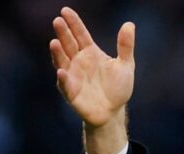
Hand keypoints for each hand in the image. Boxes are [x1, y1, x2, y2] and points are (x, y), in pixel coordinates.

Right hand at [49, 7, 134, 153]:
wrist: (113, 112)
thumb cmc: (118, 87)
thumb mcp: (126, 65)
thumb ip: (125, 46)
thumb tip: (129, 24)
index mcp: (90, 52)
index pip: (80, 34)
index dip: (73, 23)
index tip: (65, 11)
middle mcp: (78, 62)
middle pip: (68, 44)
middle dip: (63, 33)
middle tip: (58, 21)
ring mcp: (72, 76)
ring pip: (62, 62)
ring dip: (57, 53)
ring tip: (54, 42)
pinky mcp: (71, 92)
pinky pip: (65, 85)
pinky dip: (63, 79)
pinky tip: (61, 72)